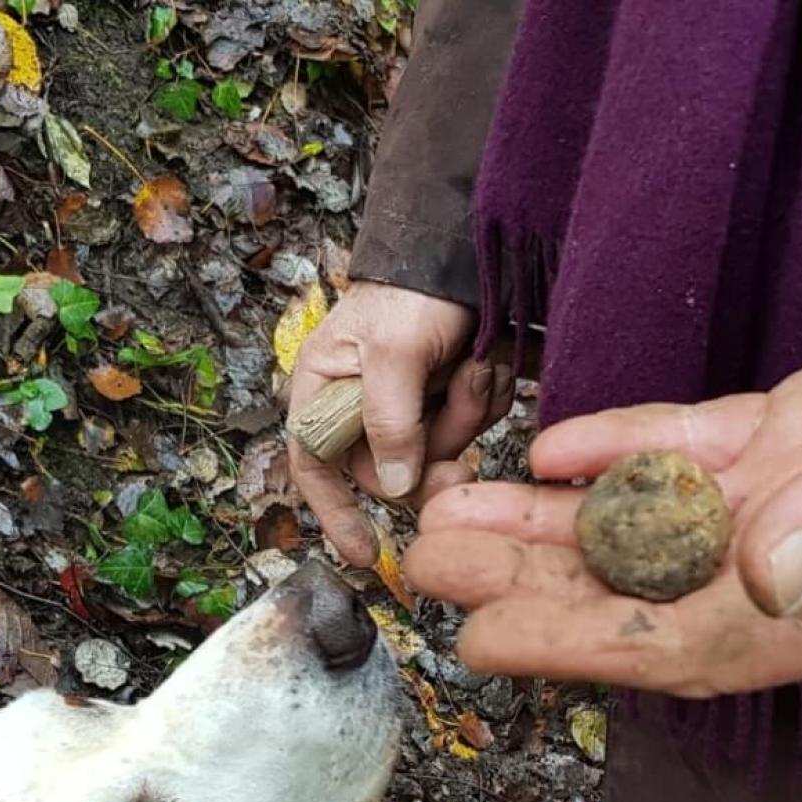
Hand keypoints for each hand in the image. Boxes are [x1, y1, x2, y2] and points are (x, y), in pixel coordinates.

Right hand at [287, 282, 513, 566]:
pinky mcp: (447, 400)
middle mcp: (361, 406)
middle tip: (461, 445)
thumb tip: (391, 488)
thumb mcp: (394, 351)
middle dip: (431, 453)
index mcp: (324, 393)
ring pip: (437, 452)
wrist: (468, 248)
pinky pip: (470, 428)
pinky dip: (485, 399)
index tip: (364, 553)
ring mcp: (408, 406)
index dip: (335, 514)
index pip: (315, 468)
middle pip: (390, 471)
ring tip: (472, 364)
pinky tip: (486, 361)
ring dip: (464, 414)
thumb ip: (388, 420)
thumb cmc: (412, 289)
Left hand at [403, 332, 801, 696]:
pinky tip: (555, 444)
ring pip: (634, 514)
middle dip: (520, 576)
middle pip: (619, 583)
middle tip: (426, 560)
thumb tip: (771, 560)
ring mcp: (774, 499)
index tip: (476, 639)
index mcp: (798, 611)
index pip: (660, 642)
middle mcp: (769, 567)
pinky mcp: (789, 436)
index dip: (563, 644)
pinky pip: (689, 445)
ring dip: (544, 514)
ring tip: (457, 507)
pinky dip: (624, 443)